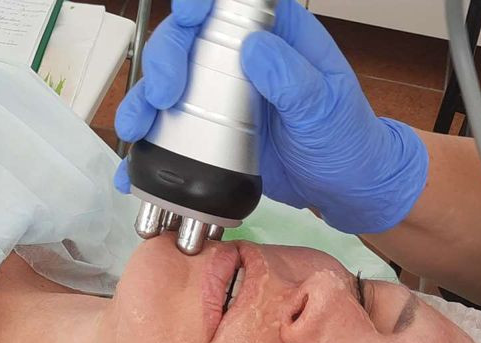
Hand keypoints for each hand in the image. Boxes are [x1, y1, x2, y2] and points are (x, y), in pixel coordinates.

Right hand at [114, 0, 427, 233]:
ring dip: (145, 101)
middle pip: (188, 40)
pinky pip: (175, 129)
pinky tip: (134, 160)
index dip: (201, 1)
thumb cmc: (346, 139)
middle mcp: (243, 58)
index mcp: (276, 34)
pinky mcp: (213, 132)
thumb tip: (255, 49)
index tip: (190, 13)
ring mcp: (224, 96)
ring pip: (172, 82)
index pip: (230, 1)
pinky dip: (151, 143)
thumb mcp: (327, 108)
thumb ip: (293, 78)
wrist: (344, 187)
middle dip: (165, 59)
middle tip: (163, 94)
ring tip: (136, 126)